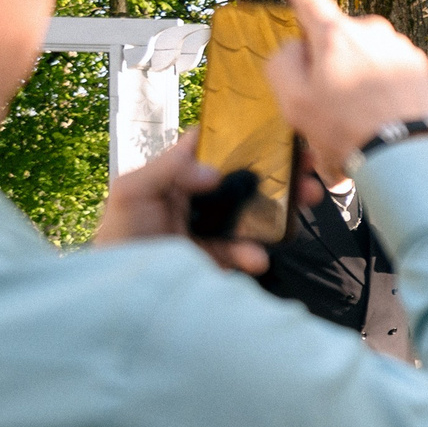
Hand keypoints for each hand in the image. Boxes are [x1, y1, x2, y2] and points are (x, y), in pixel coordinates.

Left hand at [91, 129, 302, 274]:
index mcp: (178, 174)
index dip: (242, 134)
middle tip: (308, 165)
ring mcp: (213, 228)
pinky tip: (255, 258)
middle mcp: (199, 197)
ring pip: (256, 210)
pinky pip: (247, 250)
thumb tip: (214, 172)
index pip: (213, 146)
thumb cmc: (119, 236)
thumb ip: (166, 171)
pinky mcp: (220, 258)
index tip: (276, 129)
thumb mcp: (129, 192)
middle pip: (246, 176)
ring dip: (284, 205)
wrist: (120, 297)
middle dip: (280, 169)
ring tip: (306, 200)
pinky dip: (255, 253)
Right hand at [263, 0, 427, 182]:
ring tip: (358, 111)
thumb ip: (283, 63)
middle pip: (338, 33)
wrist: (403, 153)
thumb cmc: (345, 129)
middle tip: (329, 95)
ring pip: (367, 50)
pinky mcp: (420, 64)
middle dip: (330, 57)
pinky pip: (391, 64)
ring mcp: (399, 45)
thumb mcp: (293, 101)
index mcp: (334, 33)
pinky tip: (382, 111)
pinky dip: (383, 81)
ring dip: (358, 70)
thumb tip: (296, 46)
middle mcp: (370, 29)